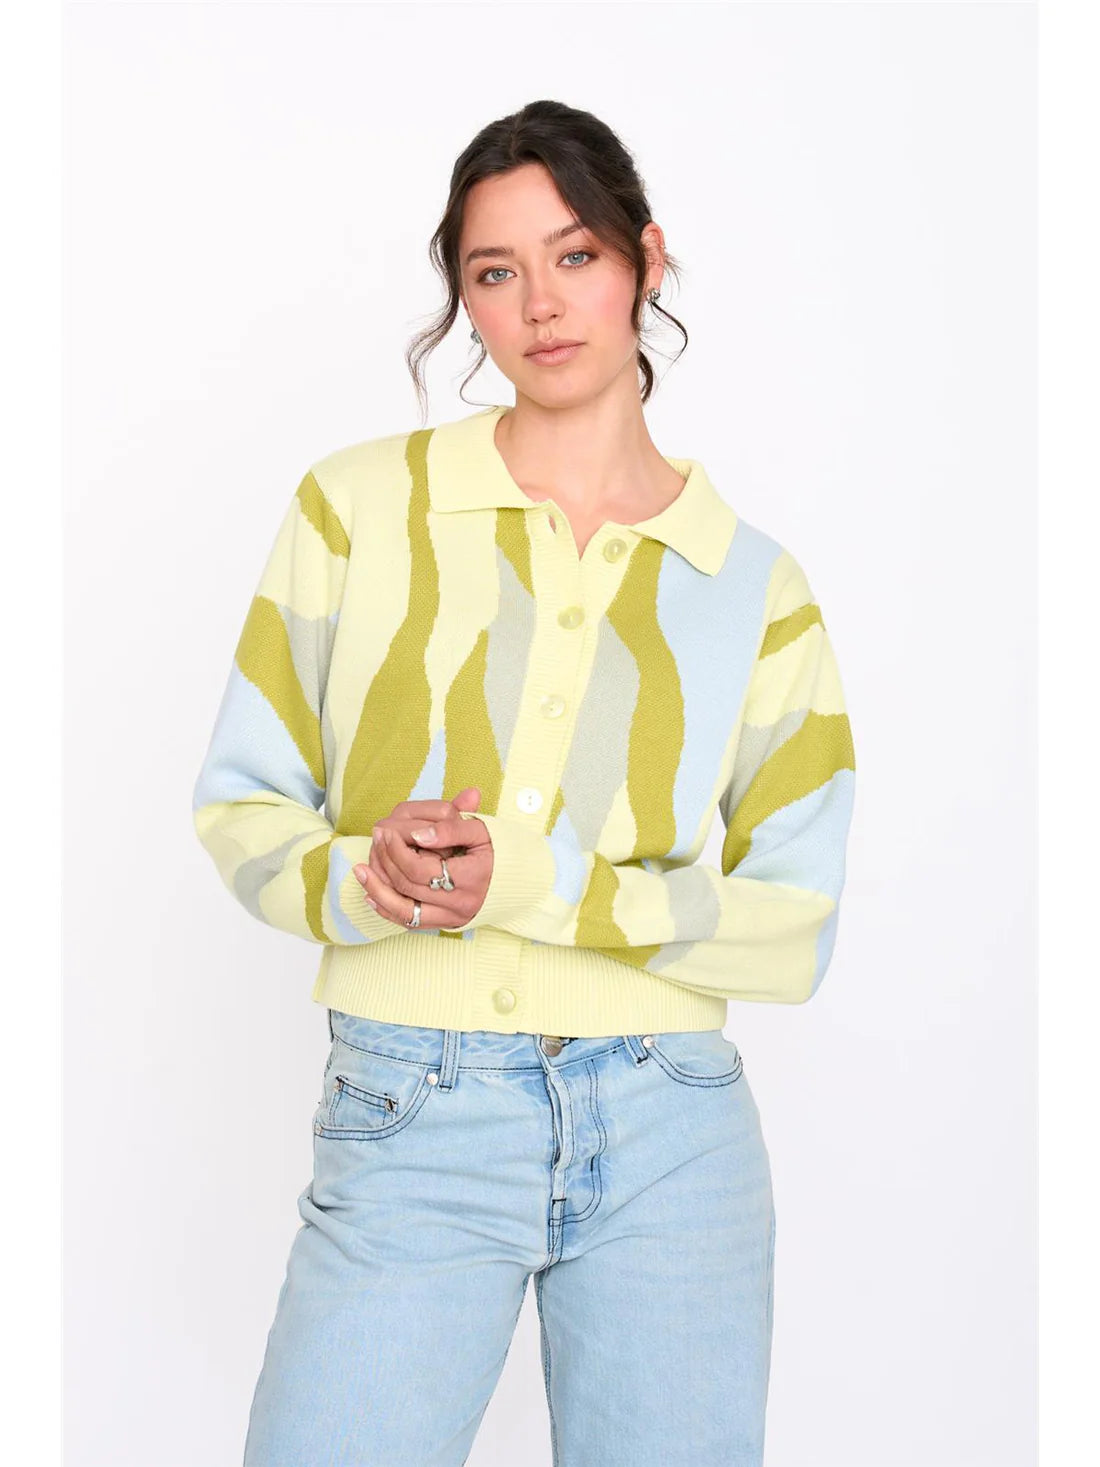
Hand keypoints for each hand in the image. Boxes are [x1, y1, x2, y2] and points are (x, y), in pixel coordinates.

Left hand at [353, 788, 494, 930]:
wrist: (516, 878)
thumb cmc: (497, 849)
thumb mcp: (480, 829)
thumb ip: (450, 828)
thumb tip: (418, 834)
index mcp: (472, 876)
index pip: (420, 868)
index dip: (397, 850)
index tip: (386, 831)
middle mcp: (461, 902)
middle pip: (408, 887)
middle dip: (385, 861)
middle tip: (375, 839)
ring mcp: (452, 917)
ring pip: (404, 911)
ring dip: (377, 890)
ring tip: (359, 871)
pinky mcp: (446, 924)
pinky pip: (409, 922)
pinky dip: (387, 909)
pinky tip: (371, 894)